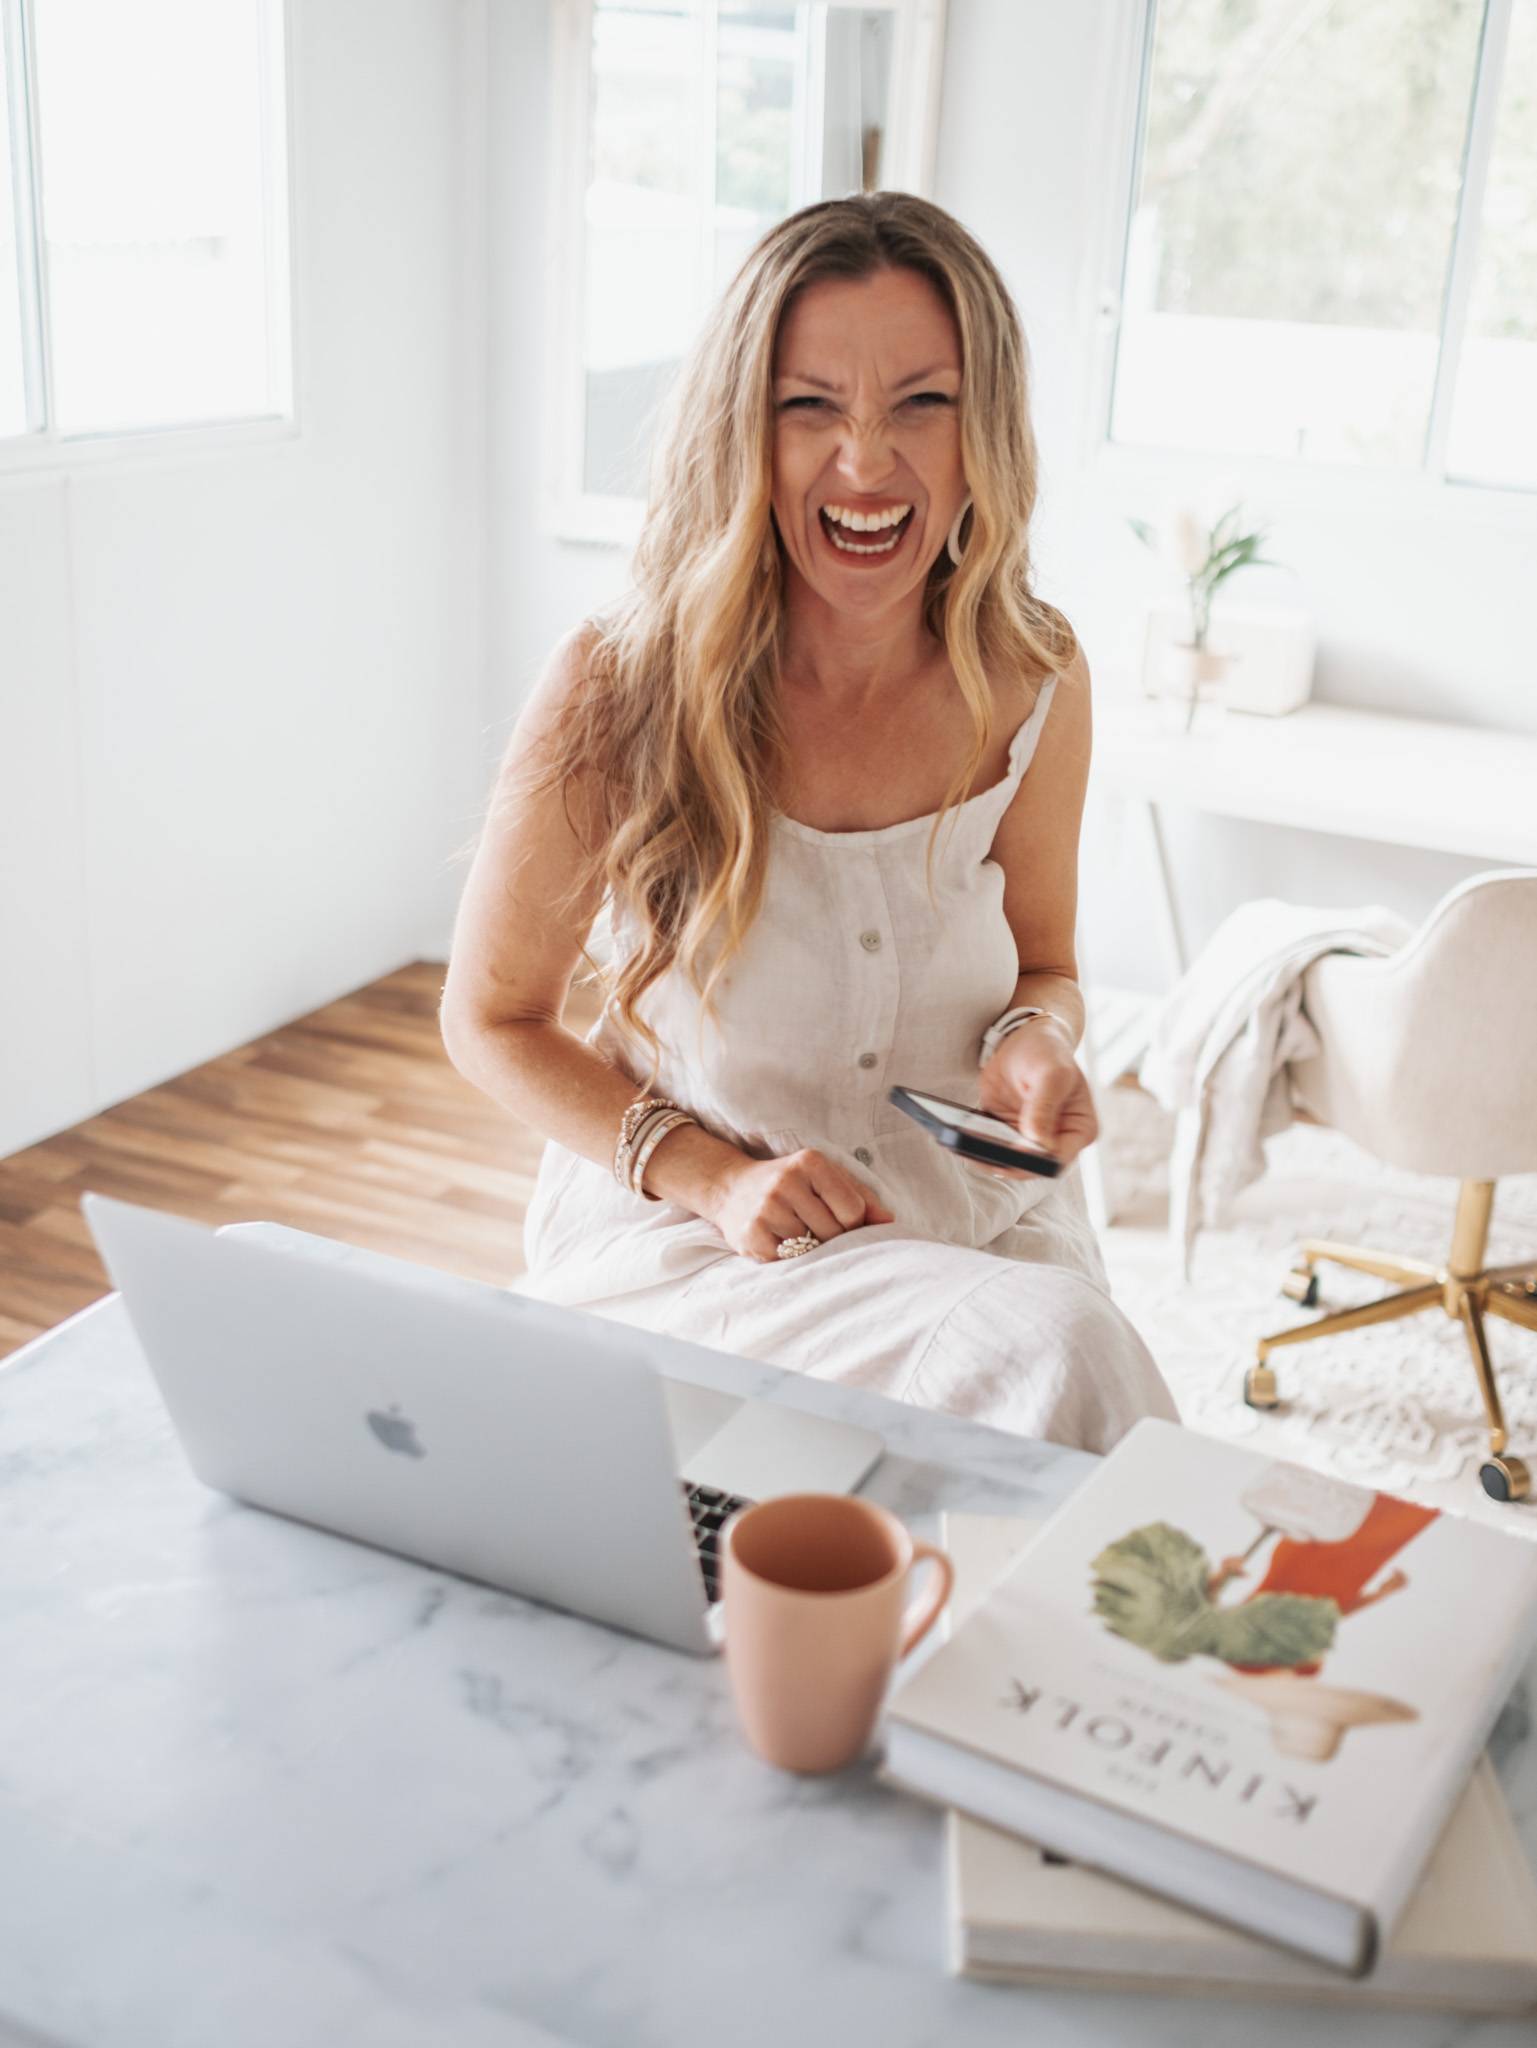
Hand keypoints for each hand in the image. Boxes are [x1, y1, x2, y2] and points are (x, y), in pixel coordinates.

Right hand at [705, 1148, 894, 1263]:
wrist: (731, 1189)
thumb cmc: (791, 1184)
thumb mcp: (825, 1177)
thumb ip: (861, 1197)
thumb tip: (890, 1222)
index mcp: (810, 1163)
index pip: (853, 1211)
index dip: (853, 1224)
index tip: (841, 1222)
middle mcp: (786, 1182)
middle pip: (834, 1233)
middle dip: (832, 1239)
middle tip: (817, 1231)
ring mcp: (766, 1209)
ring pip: (810, 1249)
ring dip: (810, 1250)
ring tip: (797, 1236)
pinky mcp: (751, 1235)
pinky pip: (787, 1261)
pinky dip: (789, 1259)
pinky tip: (780, 1243)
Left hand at [976, 1017, 1098, 1172]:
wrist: (1024, 1038)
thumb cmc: (1047, 1052)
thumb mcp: (1052, 1073)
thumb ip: (1045, 1106)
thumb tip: (1036, 1141)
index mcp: (1078, 1129)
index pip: (1058, 1159)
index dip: (1037, 1161)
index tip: (1016, 1150)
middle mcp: (1055, 1140)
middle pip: (1029, 1165)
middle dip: (1005, 1161)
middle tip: (981, 1151)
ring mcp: (1028, 1138)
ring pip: (1005, 1159)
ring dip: (985, 1155)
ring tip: (964, 1145)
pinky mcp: (1004, 1132)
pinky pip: (988, 1144)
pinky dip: (974, 1143)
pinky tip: (958, 1136)